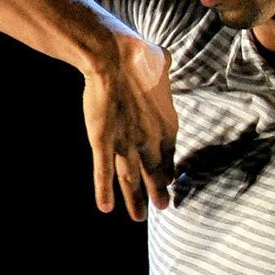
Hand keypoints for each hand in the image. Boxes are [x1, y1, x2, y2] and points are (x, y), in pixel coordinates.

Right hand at [81, 37, 176, 220]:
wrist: (116, 59)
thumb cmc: (140, 57)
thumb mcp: (162, 64)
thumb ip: (164, 68)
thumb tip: (163, 58)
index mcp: (168, 125)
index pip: (170, 155)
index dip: (169, 170)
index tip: (170, 181)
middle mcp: (150, 140)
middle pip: (154, 172)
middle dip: (158, 192)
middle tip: (162, 208)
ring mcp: (127, 144)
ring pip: (131, 179)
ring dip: (135, 200)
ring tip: (140, 217)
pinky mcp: (104, 143)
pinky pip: (104, 173)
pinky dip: (104, 191)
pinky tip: (106, 208)